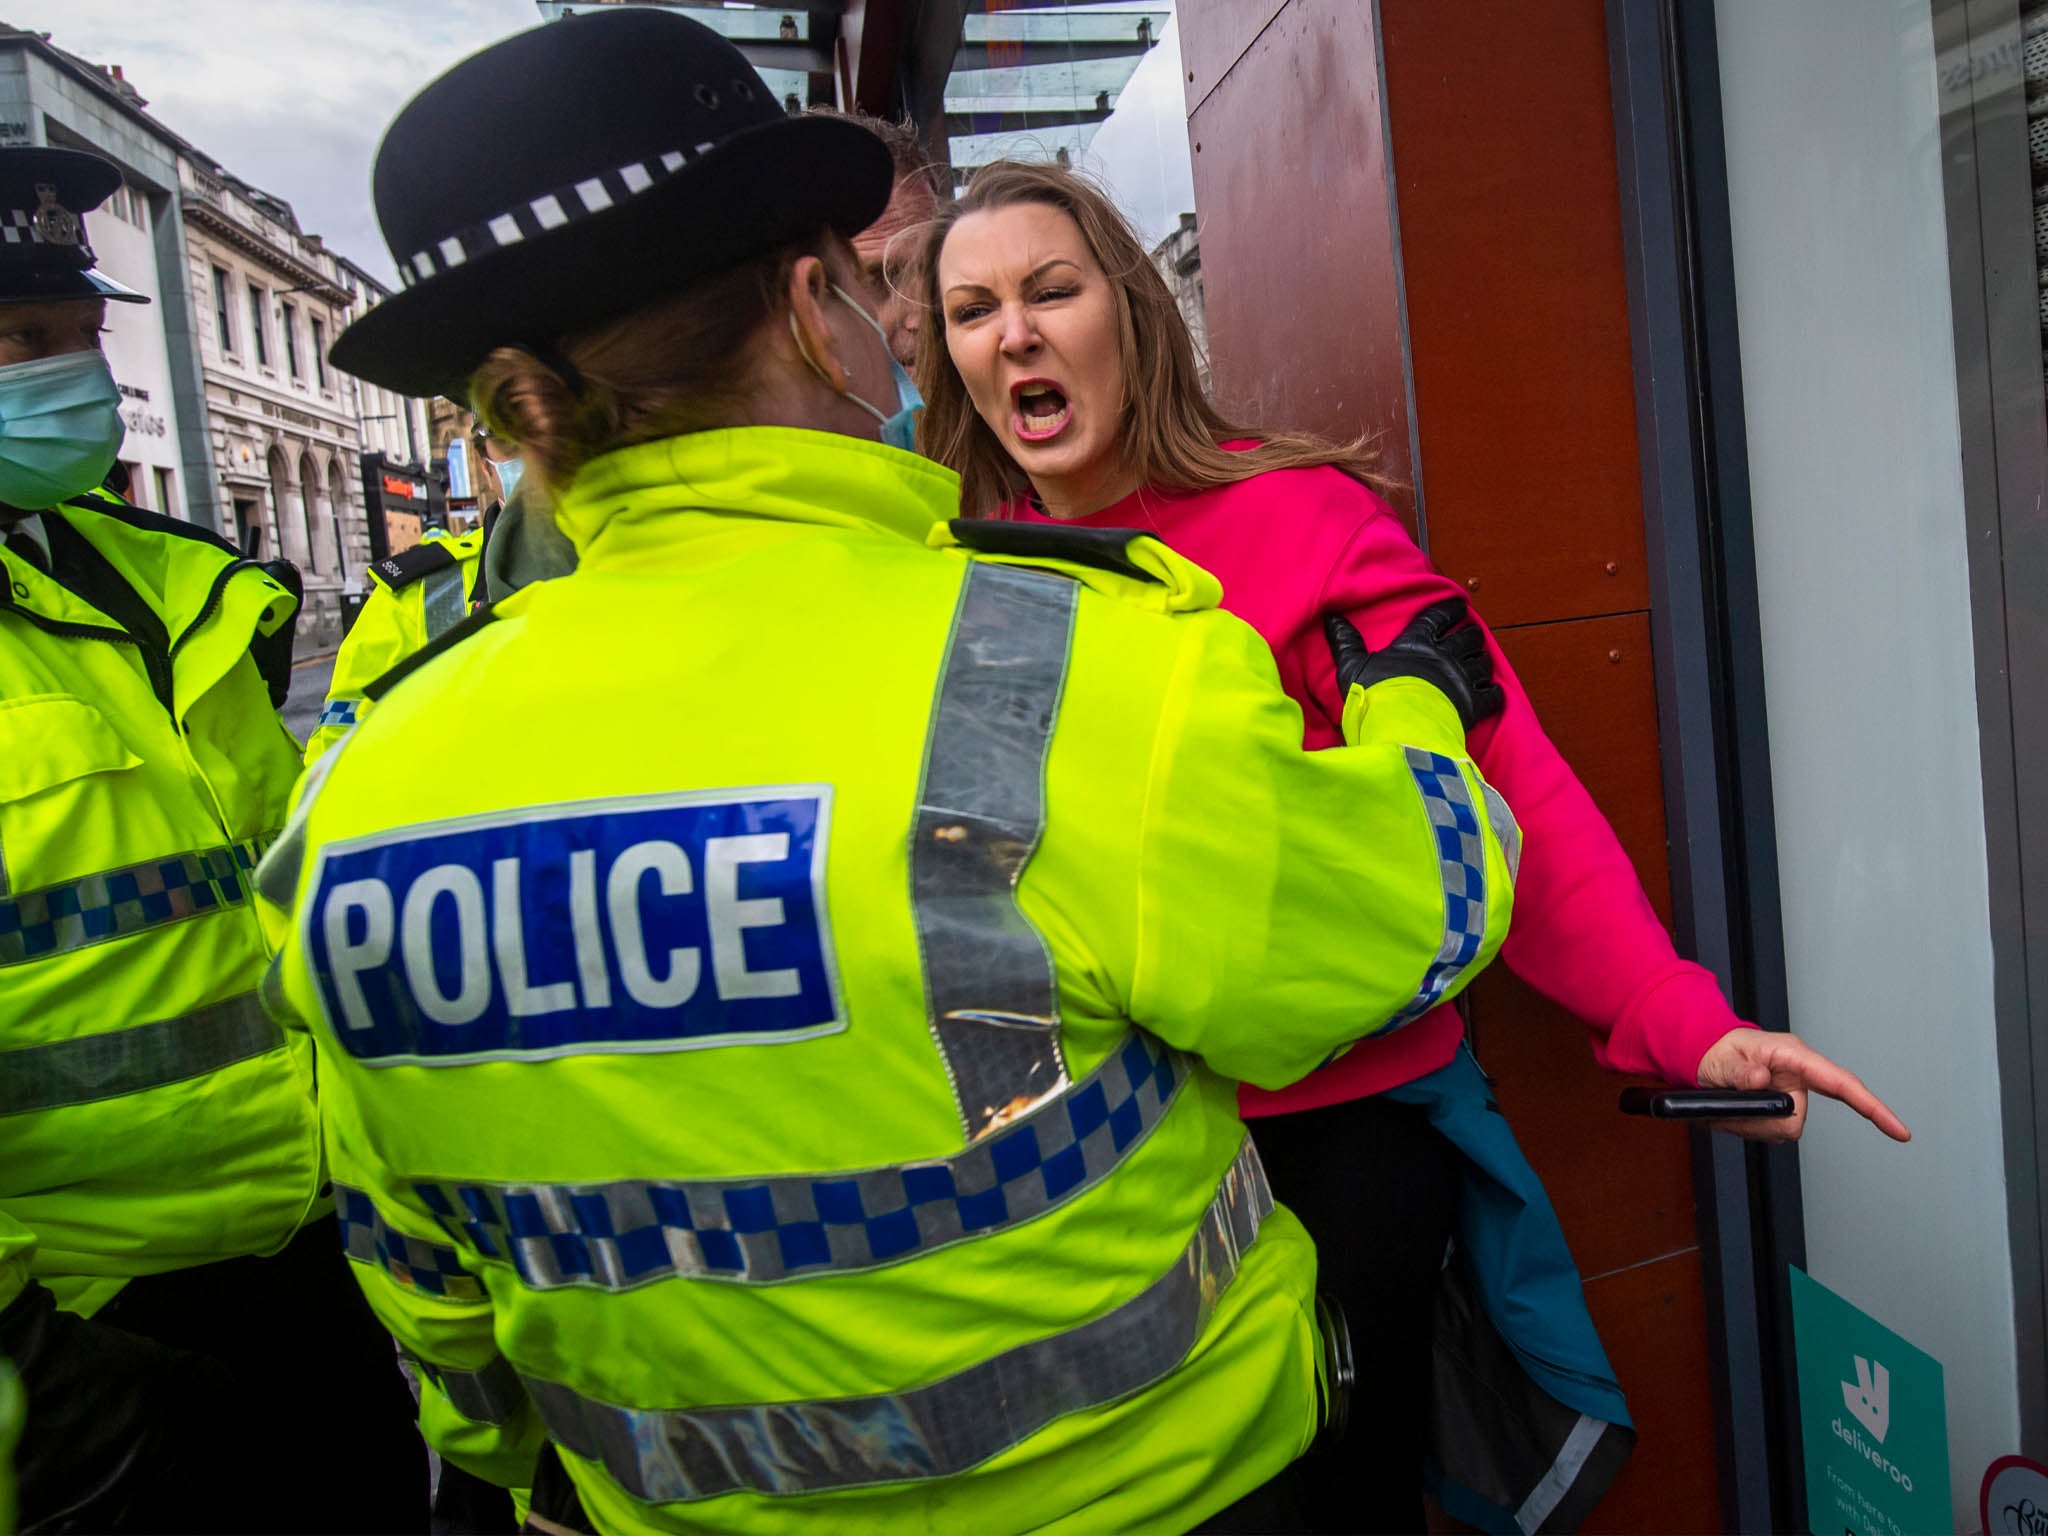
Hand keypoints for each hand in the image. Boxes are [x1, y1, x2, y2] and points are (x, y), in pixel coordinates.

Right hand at [1325, 599, 1505, 731]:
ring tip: (1479, 662)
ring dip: (1482, 661)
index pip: (1439, 616)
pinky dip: (1494, 692)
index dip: (1450, 608)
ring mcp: (1463, 679)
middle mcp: (1445, 656)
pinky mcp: (1474, 705)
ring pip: (1483, 662)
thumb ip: (1345, 642)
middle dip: (1471, 634)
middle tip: (1470, 635)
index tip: (1459, 604)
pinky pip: (1492, 694)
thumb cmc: (1375, 696)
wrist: (1401, 729)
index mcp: (1418, 643)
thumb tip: (1331, 617)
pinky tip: (1492, 693)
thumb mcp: (1352, 667)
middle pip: (1468, 637)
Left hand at [1694, 1027, 1910, 1142]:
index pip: (1843, 1084)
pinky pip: (1771, 1135)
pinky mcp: (1781, 1110)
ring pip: (1783, 1132)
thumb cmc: (1718, 1050)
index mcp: (1795, 1056)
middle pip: (1797, 1120)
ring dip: (1752, 1126)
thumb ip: (1740, 1070)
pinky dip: (1749, 1129)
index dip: (1874, 1109)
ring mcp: (1792, 1095)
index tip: (1899, 1132)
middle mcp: (1800, 1077)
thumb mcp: (1723, 1058)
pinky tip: (1735, 1114)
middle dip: (1762, 1121)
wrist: (1706, 1057)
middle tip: (1733, 1105)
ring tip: (1730, 1106)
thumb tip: (1759, 1079)